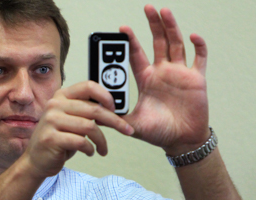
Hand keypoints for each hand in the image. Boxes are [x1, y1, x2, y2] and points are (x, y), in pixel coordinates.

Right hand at [22, 81, 133, 177]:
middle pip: (94, 109)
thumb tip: (113, 110)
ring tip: (103, 148)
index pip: (88, 86)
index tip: (115, 109)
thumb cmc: (59, 138)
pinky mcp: (51, 138)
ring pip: (90, 127)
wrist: (36, 159)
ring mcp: (51, 121)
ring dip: (102, 140)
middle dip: (115, 121)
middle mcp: (55, 105)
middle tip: (126, 130)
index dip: (106, 96)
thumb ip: (86, 111)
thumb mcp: (71, 120)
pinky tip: (90, 152)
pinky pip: (81, 141)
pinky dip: (90, 149)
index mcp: (61, 96)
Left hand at [120, 5, 209, 154]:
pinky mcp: (196, 79)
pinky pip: (199, 59)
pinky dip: (199, 47)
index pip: (137, 55)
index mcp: (146, 79)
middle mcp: (162, 72)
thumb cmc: (159, 132)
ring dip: (171, 28)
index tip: (122, 28)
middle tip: (148, 8)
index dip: (131, 41)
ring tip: (164, 12)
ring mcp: (179, 74)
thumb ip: (117, 118)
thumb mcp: (134, 124)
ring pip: (176, 45)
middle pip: (157, 43)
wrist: (182, 141)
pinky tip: (193, 37)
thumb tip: (96, 116)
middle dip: (152, 25)